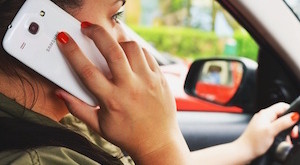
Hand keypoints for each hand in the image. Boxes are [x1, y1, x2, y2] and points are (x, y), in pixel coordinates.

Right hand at [55, 23, 188, 163]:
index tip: (64, 39)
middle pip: (112, 51)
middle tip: (88, 28)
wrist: (158, 142)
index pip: (87, 71)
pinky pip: (146, 54)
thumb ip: (78, 108)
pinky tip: (129, 56)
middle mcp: (131, 88)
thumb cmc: (128, 135)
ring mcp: (148, 81)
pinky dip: (135, 50)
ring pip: (132, 48)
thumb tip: (61, 93)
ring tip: (111, 46)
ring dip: (118, 42)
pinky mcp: (160, 78)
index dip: (72, 52)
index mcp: (112, 100)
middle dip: (96, 34)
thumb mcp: (99, 126)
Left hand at [235, 103, 298, 159]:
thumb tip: (294, 115)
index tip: (296, 121)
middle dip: (290, 124)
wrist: (243, 151)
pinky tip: (281, 140)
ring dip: (286, 130)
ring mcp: (263, 123)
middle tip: (292, 133)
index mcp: (265, 113)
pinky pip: (275, 129)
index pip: (282, 106)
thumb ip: (283, 122)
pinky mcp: (263, 130)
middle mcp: (263, 117)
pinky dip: (280, 134)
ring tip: (287, 138)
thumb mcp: (270, 131)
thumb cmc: (253, 142)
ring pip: (280, 123)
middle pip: (282, 115)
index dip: (291, 112)